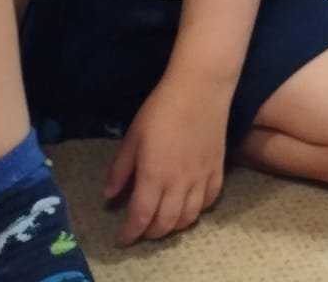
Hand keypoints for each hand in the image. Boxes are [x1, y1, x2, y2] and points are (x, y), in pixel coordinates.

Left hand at [105, 77, 226, 245]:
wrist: (200, 88)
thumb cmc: (161, 108)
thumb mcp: (133, 136)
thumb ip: (120, 169)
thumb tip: (109, 196)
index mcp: (153, 176)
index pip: (140, 218)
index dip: (129, 234)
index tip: (121, 240)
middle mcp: (178, 183)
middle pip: (165, 224)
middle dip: (150, 233)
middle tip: (141, 229)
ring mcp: (201, 177)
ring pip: (189, 217)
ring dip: (174, 226)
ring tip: (164, 220)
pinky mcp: (218, 168)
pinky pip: (210, 200)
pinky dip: (199, 210)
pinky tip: (190, 204)